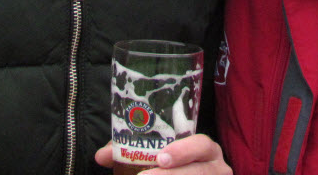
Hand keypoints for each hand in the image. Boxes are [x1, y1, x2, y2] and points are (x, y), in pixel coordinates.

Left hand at [95, 134, 230, 173]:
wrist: (184, 172)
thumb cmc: (175, 166)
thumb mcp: (161, 156)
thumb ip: (133, 153)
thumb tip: (102, 155)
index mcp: (206, 150)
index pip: (201, 144)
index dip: (183, 150)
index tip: (161, 158)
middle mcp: (215, 168)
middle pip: (198, 173)